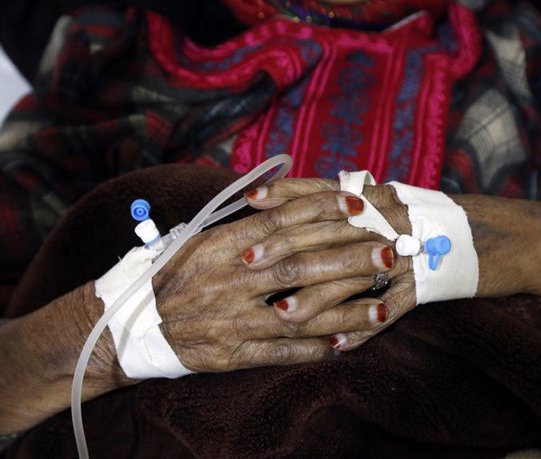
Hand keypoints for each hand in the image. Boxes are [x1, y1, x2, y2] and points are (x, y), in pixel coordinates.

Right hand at [152, 189, 396, 371]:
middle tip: (387, 252)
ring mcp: (232, 320)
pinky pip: (279, 353)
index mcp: (221, 246)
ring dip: (343, 312)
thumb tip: (287, 201)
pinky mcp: (232, 354)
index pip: (279, 222)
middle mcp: (230, 281)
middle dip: (347, 258)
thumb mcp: (201, 239)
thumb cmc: (177, 275)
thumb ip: (244, 226)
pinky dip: (313, 350)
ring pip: (297, 314)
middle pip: (299, 266)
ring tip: (381, 307)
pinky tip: (346, 345)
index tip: (357, 204)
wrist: (136, 323)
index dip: (321, 210)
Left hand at [244, 179, 540, 352]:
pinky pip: (393, 307)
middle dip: (285, 247)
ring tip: (283, 315)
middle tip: (247, 261)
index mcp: (382, 198)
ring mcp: (411, 251)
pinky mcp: (431, 283)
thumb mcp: (409, 202)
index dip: (288, 193)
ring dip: (318, 297)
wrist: (514, 236)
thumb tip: (332, 197)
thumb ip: (370, 201)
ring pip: (355, 273)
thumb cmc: (453, 220)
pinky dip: (367, 327)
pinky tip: (341, 345)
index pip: (327, 191)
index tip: (252, 199)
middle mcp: (391, 220)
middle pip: (330, 231)